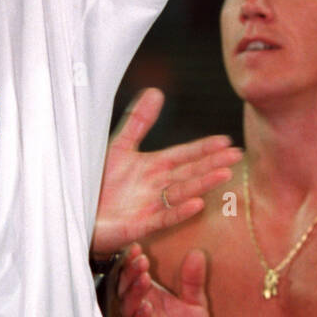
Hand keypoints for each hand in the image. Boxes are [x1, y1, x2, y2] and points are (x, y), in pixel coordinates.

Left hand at [91, 88, 241, 257]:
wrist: (79, 212)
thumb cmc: (98, 182)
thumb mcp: (119, 146)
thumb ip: (138, 122)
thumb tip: (156, 91)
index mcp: (152, 167)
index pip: (183, 155)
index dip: (203, 148)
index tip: (226, 140)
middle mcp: (155, 186)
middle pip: (189, 172)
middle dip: (213, 163)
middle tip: (237, 154)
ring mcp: (150, 206)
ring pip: (182, 192)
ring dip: (203, 184)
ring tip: (225, 174)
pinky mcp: (139, 225)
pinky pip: (164, 218)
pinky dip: (180, 211)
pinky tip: (198, 203)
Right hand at [116, 243, 210, 316]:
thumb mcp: (196, 303)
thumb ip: (193, 281)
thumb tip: (197, 253)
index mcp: (148, 294)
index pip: (134, 274)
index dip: (132, 261)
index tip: (138, 248)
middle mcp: (139, 307)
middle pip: (126, 287)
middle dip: (131, 272)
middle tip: (141, 261)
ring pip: (127, 306)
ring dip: (134, 291)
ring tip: (145, 279)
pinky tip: (146, 307)